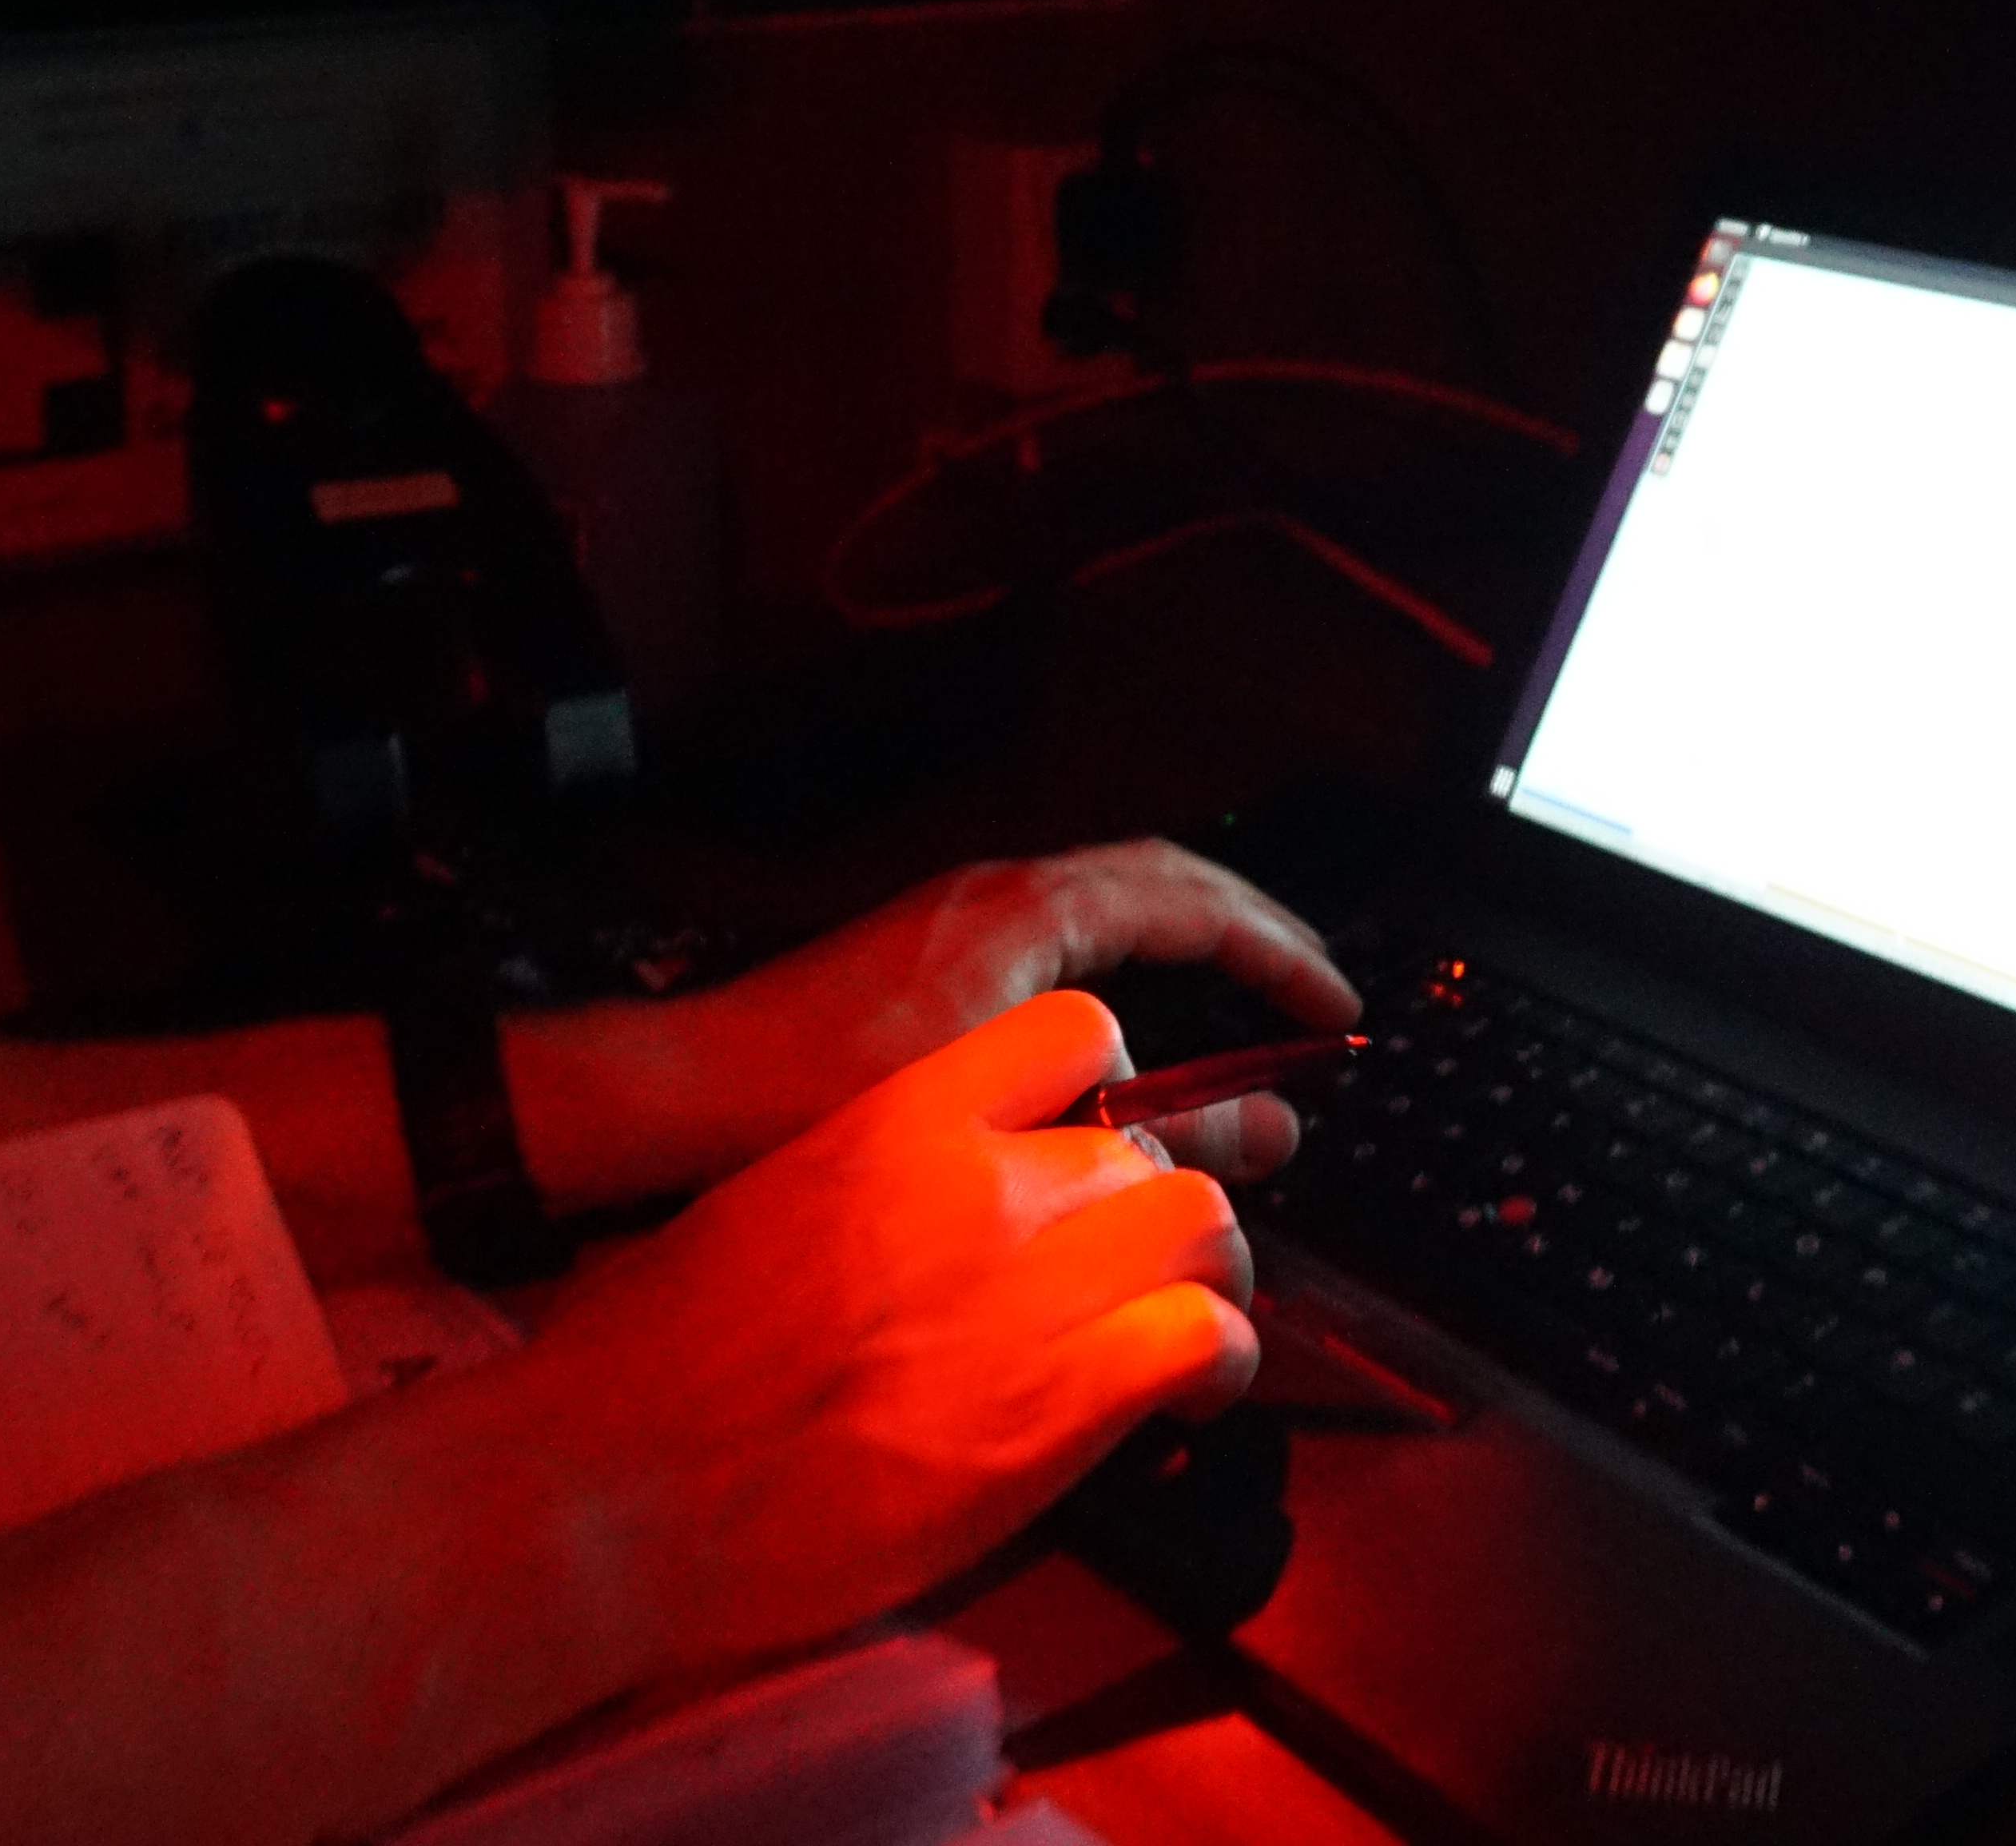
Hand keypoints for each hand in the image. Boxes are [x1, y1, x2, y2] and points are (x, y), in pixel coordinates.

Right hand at [499, 990, 1257, 1671]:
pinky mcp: (1055, 1404)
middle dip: (1163, 1214)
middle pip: (1153, 1149)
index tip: (1105, 1150)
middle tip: (1137, 1284)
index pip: (1077, 1029)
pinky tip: (1186, 1404)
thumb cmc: (653, 1360)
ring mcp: (1023, 1288)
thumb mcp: (766, 1206)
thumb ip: (876, 1183)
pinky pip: (1206, 1340)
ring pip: (1204, 1226)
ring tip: (1180, 1343)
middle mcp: (978, 1181)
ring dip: (1207, 1285)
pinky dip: (1218, 1368)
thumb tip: (929, 1215)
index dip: (1113, 1093)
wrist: (613, 1479)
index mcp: (900, 1117)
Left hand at [680, 841, 1360, 1182]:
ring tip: (1236, 1007)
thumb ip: (1153, 1123)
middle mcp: (999, 894)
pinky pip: (1059, 939)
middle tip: (1307, 988)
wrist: (681, 1098)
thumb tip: (1264, 1135)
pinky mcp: (925, 960)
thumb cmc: (823, 1097)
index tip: (1334, 1002)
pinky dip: (1119, 972)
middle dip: (1246, 928)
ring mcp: (957, 918)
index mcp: (1032, 909)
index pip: (1197, 900)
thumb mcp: (1019, 1112)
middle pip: (1160, 880)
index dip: (1281, 950)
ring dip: (1182, 944)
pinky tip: (1123, 1046)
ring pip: (1106, 905)